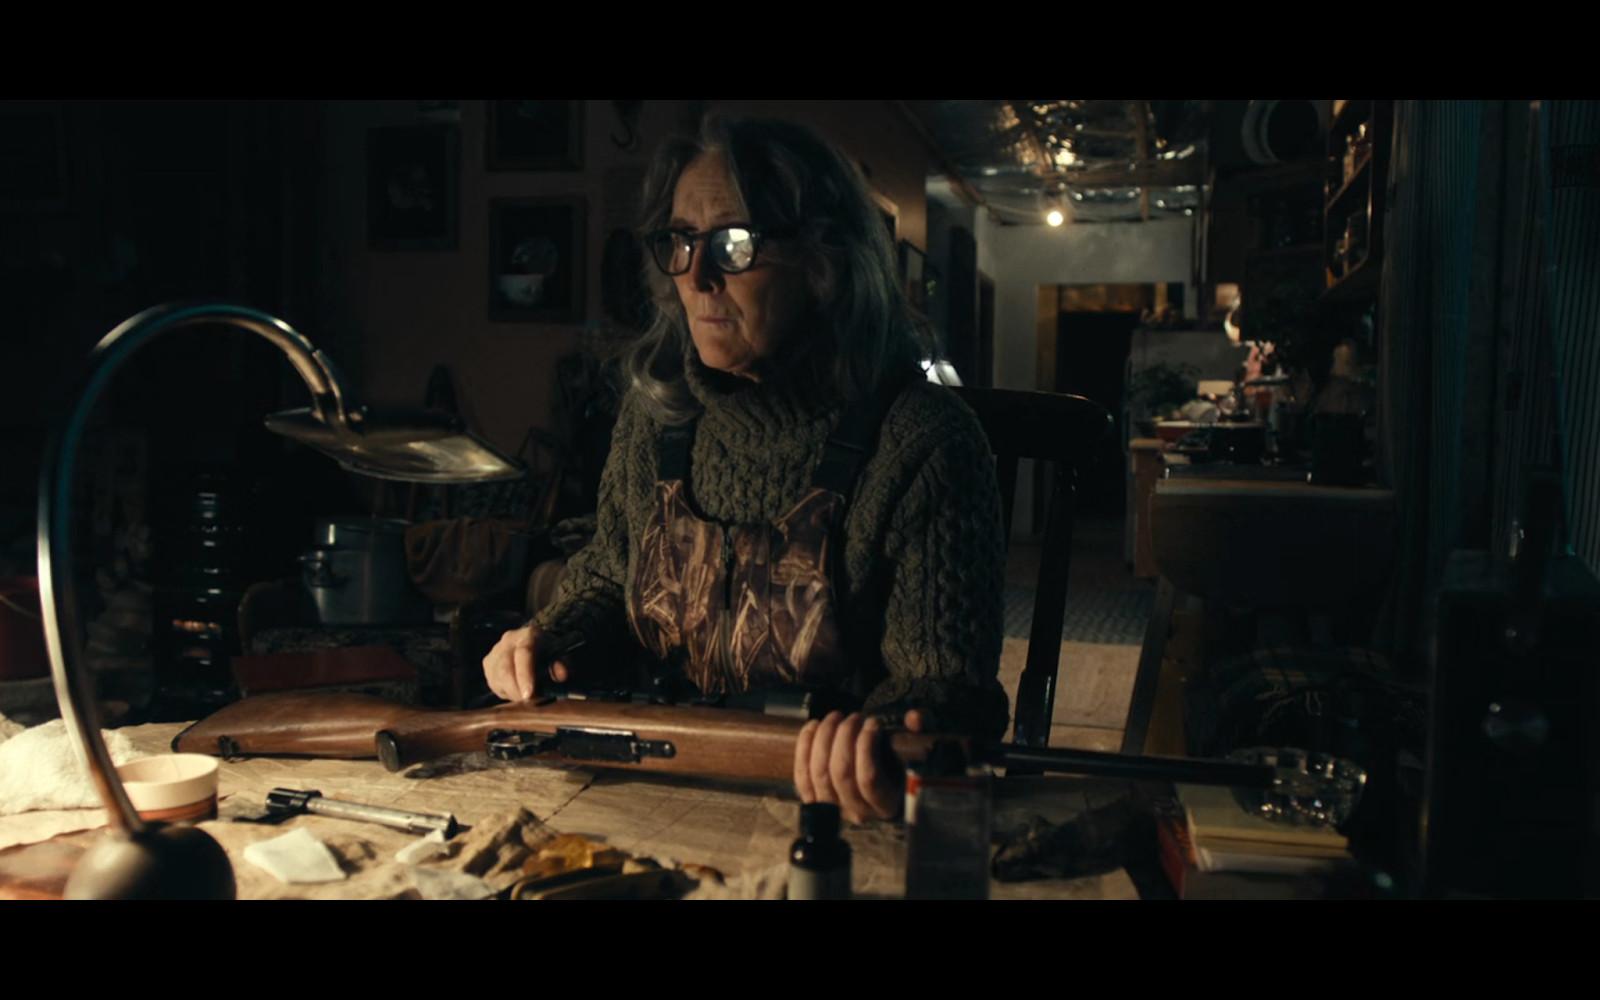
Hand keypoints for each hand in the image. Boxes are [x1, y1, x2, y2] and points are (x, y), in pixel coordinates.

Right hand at [482, 625, 573, 701]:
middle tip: (528, 702)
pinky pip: (493, 683)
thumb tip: (561, 675)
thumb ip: (562, 665)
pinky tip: (517, 691)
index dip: (525, 676)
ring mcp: (495, 652)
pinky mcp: (488, 664)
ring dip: (511, 693)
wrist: (536, 644)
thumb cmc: (549, 653)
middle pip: (505, 669)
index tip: (529, 695)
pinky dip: (505, 692)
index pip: (523, 654)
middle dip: (516, 690)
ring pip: (497, 678)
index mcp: (528, 635)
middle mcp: (508, 640)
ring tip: (526, 696)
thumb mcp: (561, 657)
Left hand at [793, 709, 926, 823]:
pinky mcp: (813, 799)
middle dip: (844, 736)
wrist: (878, 772)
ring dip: (824, 738)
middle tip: (854, 716)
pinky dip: (804, 747)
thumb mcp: (911, 746)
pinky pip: (801, 775)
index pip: (868, 778)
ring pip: (819, 773)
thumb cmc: (895, 759)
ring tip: (836, 717)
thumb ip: (917, 731)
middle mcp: (858, 811)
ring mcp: (832, 808)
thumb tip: (915, 719)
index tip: (872, 723)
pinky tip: (814, 726)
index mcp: (886, 803)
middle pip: (840, 773)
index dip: (866, 746)